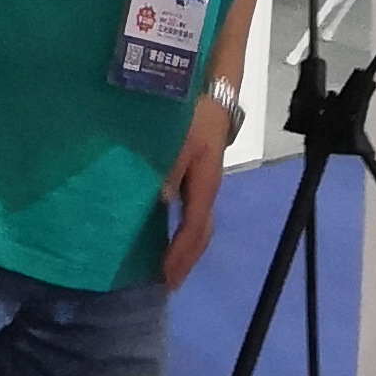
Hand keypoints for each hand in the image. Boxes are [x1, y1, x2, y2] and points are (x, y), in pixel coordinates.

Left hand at [161, 105, 230, 286]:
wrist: (213, 91)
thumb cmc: (194, 113)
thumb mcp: (180, 137)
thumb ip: (171, 167)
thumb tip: (162, 200)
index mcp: (205, 184)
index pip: (194, 228)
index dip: (180, 254)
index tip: (165, 277)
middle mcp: (208, 189)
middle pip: (201, 234)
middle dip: (186, 260)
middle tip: (167, 284)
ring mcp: (204, 184)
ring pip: (199, 225)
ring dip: (185, 249)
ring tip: (167, 269)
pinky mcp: (198, 176)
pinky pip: (193, 213)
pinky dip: (182, 231)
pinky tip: (167, 235)